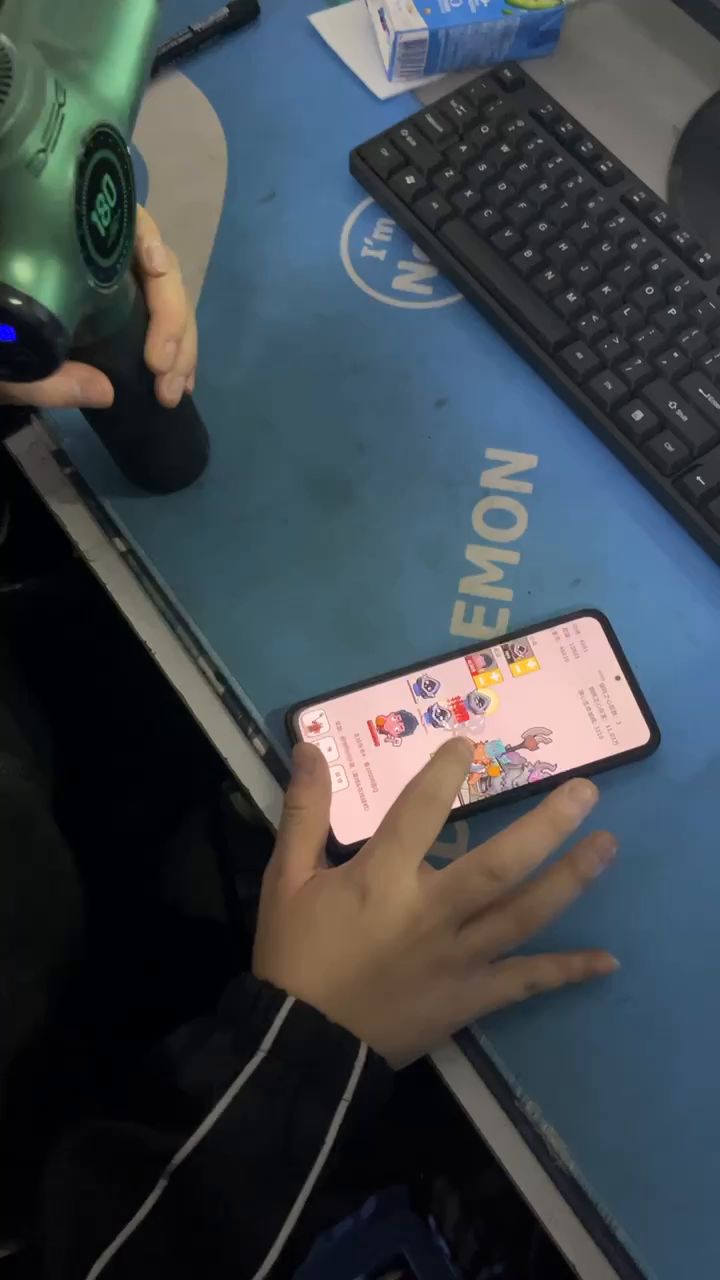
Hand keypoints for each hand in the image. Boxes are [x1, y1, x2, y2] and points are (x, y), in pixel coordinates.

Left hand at [0, 206, 196, 411]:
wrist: (0, 350)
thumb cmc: (1, 341)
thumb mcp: (14, 362)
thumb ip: (46, 378)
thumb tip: (106, 392)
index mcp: (72, 249)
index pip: (124, 222)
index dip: (146, 238)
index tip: (156, 269)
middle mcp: (107, 262)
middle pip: (160, 269)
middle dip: (172, 320)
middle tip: (162, 370)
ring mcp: (123, 291)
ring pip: (170, 303)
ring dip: (181, 347)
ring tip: (173, 392)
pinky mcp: (130, 319)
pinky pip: (167, 328)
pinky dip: (180, 356)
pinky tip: (183, 384)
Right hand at [253, 739, 618, 1068]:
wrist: (301, 1046)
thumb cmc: (295, 956)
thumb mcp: (286, 879)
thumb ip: (304, 812)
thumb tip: (311, 749)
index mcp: (381, 880)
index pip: (420, 811)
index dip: (445, 773)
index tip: (468, 743)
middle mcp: (430, 914)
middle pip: (499, 865)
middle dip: (545, 827)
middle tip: (586, 792)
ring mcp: (457, 959)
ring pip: (523, 916)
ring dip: (569, 880)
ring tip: (606, 845)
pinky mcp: (470, 998)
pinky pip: (525, 982)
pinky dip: (567, 971)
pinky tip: (606, 961)